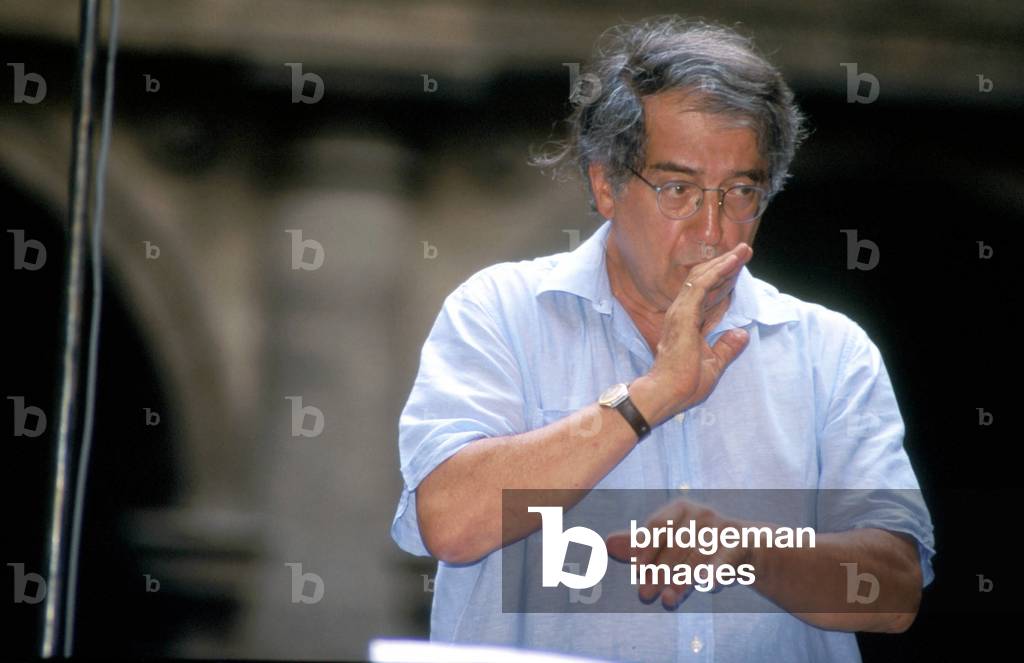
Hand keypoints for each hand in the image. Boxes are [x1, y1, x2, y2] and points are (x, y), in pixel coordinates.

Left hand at [606, 498, 753, 608]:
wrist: (744, 548)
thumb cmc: (697, 544)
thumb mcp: (669, 542)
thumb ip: (640, 544)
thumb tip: (607, 544)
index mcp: (680, 509)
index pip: (658, 526)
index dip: (646, 548)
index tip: (636, 570)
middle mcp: (701, 514)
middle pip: (675, 545)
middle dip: (658, 572)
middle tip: (644, 595)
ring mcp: (721, 529)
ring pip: (696, 558)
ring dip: (680, 581)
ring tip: (666, 601)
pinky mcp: (738, 546)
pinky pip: (724, 560)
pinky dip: (715, 573)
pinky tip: (706, 587)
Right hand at [645, 243, 752, 417]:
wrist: (668, 393)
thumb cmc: (685, 384)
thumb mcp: (714, 364)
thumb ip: (726, 347)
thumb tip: (742, 334)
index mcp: (689, 324)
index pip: (709, 297)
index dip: (725, 283)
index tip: (739, 271)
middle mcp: (682, 313)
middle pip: (705, 282)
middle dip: (726, 266)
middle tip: (744, 252)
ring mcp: (681, 312)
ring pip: (703, 278)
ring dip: (724, 263)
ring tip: (742, 251)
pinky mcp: (684, 313)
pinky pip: (703, 285)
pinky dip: (719, 271)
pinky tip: (733, 262)